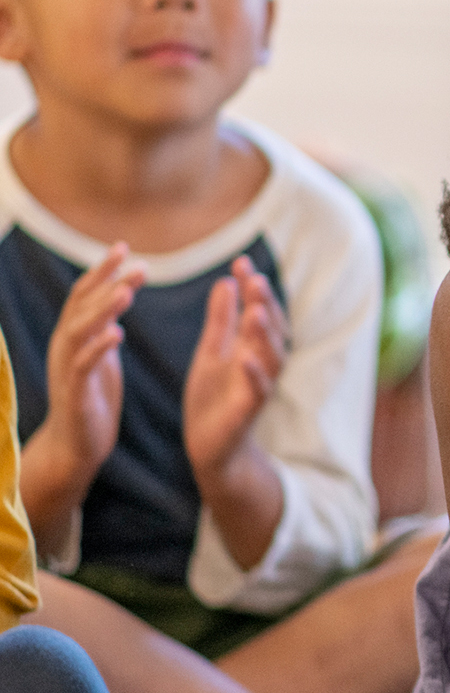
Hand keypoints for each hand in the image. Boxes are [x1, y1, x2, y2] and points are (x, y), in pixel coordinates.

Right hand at [43, 243, 144, 474]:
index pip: (82, 295)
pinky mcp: (75, 394)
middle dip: (109, 283)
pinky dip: (99, 348)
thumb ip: (103, 325)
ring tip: (127, 291)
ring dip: (103, 310)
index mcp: (72, 336)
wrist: (75, 446)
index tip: (123, 247)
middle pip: (82, 306)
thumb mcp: (99, 354)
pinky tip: (117, 334)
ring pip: (80, 332)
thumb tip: (116, 294)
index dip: (101, 270)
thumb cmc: (90, 397)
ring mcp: (66, 370)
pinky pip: (83, 367)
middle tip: (141, 266)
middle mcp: (64, 348)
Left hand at [184, 256, 287, 478]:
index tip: (240, 262)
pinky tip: (245, 357)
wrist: (209, 445)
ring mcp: (258, 385)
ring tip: (255, 312)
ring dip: (265, 334)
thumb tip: (227, 282)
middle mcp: (262, 362)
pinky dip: (254, 374)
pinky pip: (257, 391)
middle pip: (271, 328)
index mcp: (252, 345)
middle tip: (255, 279)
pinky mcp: (249, 410)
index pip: (257, 309)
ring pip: (271, 357)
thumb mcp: (212, 351)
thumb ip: (221, 320)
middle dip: (264, 304)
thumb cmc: (214, 397)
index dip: (251, 287)